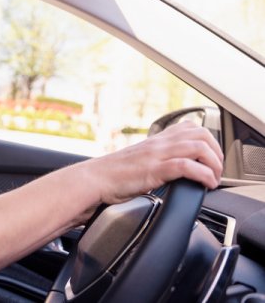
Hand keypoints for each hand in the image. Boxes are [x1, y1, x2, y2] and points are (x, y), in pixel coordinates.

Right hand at [86, 120, 222, 204]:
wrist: (95, 179)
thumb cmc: (114, 175)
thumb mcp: (140, 161)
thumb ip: (157, 159)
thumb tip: (174, 170)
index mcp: (156, 140)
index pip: (191, 127)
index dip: (209, 141)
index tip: (210, 159)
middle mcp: (159, 143)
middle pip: (202, 134)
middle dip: (217, 153)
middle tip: (216, 171)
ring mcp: (157, 155)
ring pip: (199, 147)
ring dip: (214, 164)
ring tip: (213, 179)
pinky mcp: (154, 170)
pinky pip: (186, 166)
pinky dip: (203, 175)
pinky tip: (205, 185)